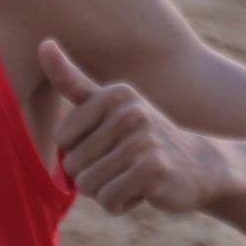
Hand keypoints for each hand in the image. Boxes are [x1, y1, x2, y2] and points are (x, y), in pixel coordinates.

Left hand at [40, 40, 223, 215]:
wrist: (202, 166)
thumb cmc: (143, 137)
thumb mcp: (110, 105)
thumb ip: (73, 80)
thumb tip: (42, 41)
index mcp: (115, 94)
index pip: (61, 138)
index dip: (79, 151)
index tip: (109, 143)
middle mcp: (130, 112)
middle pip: (72, 164)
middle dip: (94, 174)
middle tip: (125, 164)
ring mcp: (143, 140)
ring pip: (87, 185)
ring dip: (106, 190)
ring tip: (133, 176)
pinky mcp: (153, 170)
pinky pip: (108, 200)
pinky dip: (120, 204)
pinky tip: (144, 190)